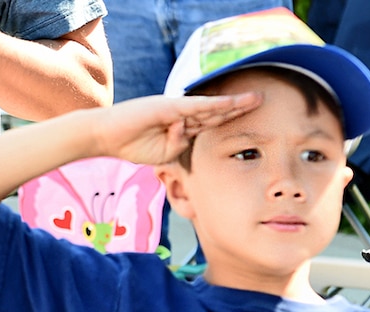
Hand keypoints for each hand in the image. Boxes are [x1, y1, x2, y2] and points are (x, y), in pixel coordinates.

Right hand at [95, 92, 262, 165]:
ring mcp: (176, 109)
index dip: (230, 119)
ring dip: (234, 103)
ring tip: (255, 98)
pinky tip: (231, 103)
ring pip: (211, 106)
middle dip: (240, 107)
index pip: (211, 122)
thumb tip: (188, 134)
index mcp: (182, 126)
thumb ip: (180, 145)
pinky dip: (214, 105)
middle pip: (217, 111)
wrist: (108, 136)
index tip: (250, 119)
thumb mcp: (164, 155)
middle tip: (262, 100)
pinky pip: (196, 106)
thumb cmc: (132, 145)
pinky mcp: (168, 107)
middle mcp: (182, 114)